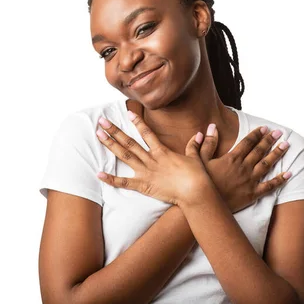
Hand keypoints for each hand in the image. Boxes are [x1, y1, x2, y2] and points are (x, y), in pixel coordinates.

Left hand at [94, 111, 210, 205]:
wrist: (195, 192)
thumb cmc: (197, 176)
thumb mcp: (196, 158)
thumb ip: (195, 145)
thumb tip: (204, 132)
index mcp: (162, 151)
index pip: (147, 133)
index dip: (137, 122)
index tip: (128, 112)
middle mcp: (152, 159)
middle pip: (130, 142)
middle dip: (114, 130)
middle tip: (101, 121)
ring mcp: (146, 172)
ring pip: (125, 156)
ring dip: (111, 145)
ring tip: (98, 135)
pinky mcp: (144, 186)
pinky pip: (125, 182)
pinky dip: (111, 179)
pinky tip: (98, 174)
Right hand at [197, 124, 291, 212]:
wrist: (204, 205)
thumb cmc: (199, 183)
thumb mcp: (198, 160)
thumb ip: (206, 143)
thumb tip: (212, 127)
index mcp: (231, 158)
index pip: (248, 142)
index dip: (257, 134)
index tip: (265, 128)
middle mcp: (243, 167)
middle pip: (260, 151)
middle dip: (270, 140)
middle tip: (279, 132)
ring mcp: (249, 181)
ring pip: (267, 165)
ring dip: (277, 154)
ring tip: (286, 145)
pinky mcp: (252, 194)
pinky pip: (269, 186)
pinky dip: (280, 180)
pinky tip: (289, 174)